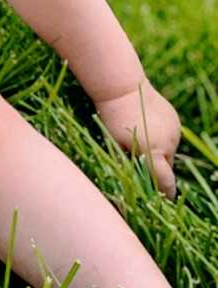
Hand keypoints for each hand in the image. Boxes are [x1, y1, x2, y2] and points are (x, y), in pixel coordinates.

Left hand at [95, 82, 180, 198]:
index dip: (165, 193)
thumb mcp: (115, 144)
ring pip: (169, 152)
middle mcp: (169, 142)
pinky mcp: (175, 120)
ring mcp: (174, 130)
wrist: (122, 86)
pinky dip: (161, 138)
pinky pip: (170, 137)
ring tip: (139, 140)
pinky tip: (145, 127)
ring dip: (159, 153)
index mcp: (154, 151)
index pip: (166, 181)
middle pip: (167, 167)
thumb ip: (126, 165)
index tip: (162, 200)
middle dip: (157, 171)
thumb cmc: (112, 118)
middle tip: (140, 165)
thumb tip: (132, 183)